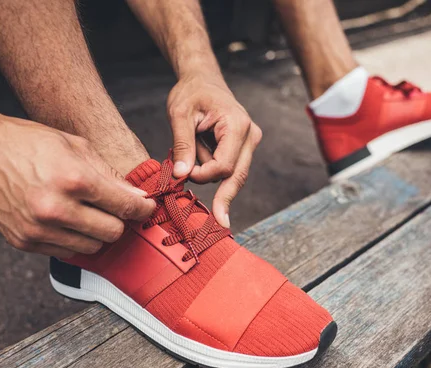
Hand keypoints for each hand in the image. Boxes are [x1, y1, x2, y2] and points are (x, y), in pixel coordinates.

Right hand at [0, 116, 155, 257]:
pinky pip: (66, 252)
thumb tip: (137, 198)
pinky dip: (74, 240)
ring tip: (87, 213)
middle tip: (115, 209)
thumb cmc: (28, 143)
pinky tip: (67, 221)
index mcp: (74, 179)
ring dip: (97, 232)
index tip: (146, 209)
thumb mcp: (76, 146)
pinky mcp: (24, 242)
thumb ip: (110, 176)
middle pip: (112, 232)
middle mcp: (56, 209)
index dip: (143, 210)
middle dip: (119, 221)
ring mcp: (38, 229)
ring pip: (92, 247)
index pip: (124, 207)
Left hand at [167, 73, 261, 227]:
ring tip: (195, 143)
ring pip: (232, 174)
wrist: (203, 79)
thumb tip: (182, 175)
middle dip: (222, 196)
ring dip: (208, 170)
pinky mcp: (245, 147)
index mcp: (237, 125)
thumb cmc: (191, 92)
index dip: (202, 176)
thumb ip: (182, 145)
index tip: (182, 173)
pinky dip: (212, 168)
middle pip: (237, 176)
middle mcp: (251, 135)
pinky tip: (201, 150)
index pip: (224, 166)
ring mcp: (251, 142)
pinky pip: (230, 168)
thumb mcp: (180, 114)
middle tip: (220, 224)